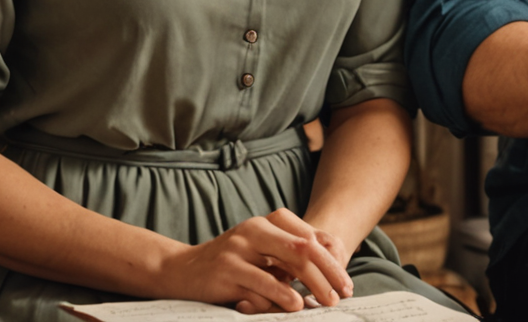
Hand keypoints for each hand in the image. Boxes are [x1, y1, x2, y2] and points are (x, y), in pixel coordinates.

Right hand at [154, 208, 353, 312]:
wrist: (182, 270)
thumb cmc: (231, 264)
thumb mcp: (261, 254)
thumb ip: (289, 258)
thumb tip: (331, 266)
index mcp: (267, 221)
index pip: (310, 237)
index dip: (332, 260)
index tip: (345, 282)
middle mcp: (255, 229)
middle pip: (304, 248)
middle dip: (329, 272)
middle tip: (343, 293)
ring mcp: (240, 248)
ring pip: (288, 263)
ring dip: (313, 284)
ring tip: (327, 300)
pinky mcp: (228, 270)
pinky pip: (262, 282)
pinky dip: (283, 294)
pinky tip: (296, 304)